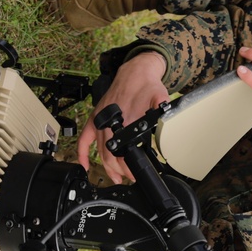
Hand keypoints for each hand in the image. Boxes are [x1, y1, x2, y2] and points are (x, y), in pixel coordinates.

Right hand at [77, 52, 168, 182]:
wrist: (134, 72)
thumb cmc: (147, 86)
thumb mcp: (160, 100)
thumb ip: (163, 111)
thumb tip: (168, 119)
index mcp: (126, 120)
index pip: (124, 151)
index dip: (128, 168)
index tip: (134, 176)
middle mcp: (111, 123)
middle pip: (110, 156)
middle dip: (119, 171)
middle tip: (128, 179)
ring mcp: (101, 121)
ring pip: (100, 151)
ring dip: (106, 167)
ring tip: (115, 178)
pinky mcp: (95, 118)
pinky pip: (84, 138)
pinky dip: (82, 153)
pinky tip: (84, 165)